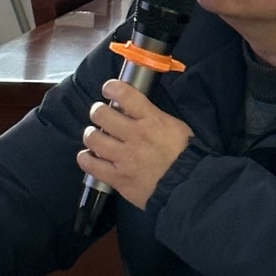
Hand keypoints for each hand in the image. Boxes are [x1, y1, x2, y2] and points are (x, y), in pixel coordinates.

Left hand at [77, 79, 192, 210]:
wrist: (189, 187)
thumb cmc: (185, 155)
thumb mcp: (174, 126)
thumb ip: (153, 116)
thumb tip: (133, 109)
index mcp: (152, 120)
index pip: (125, 95)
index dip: (111, 87)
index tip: (108, 89)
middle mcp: (135, 136)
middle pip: (101, 114)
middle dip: (98, 112)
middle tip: (101, 116)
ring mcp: (124, 158)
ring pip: (92, 138)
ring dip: (91, 135)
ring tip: (95, 136)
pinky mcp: (118, 179)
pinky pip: (91, 165)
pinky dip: (86, 158)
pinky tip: (90, 156)